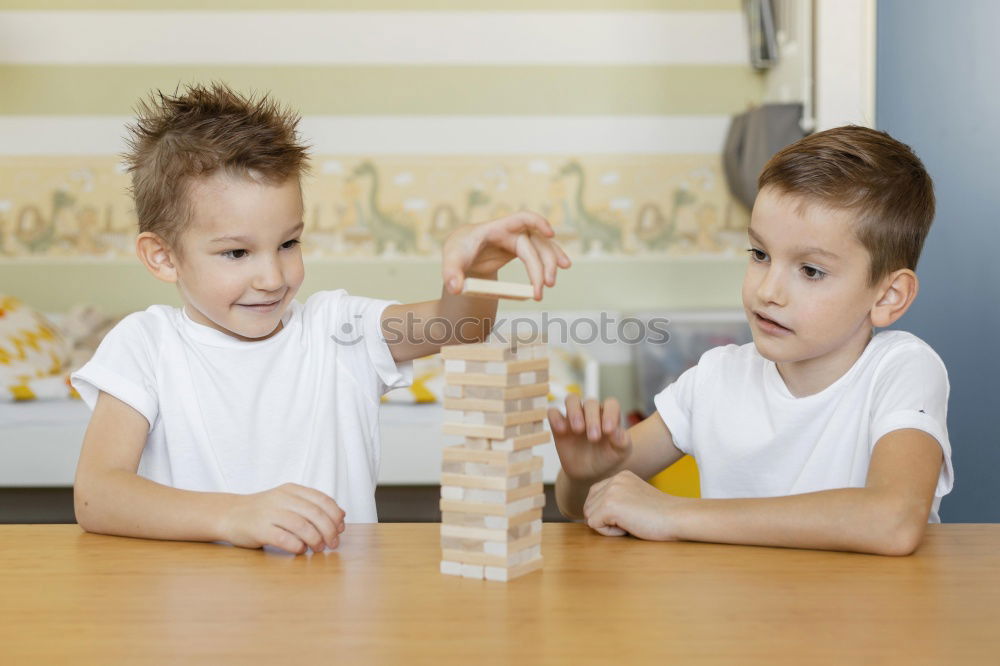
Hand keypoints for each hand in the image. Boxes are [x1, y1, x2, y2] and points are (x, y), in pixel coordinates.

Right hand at [219, 483, 345, 553]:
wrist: (229, 514)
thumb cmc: (264, 511)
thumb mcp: (288, 501)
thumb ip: (311, 506)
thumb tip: (341, 515)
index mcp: (292, 490)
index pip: (322, 500)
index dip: (335, 515)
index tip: (341, 528)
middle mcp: (282, 498)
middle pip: (315, 514)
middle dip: (329, 531)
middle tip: (333, 544)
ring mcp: (269, 513)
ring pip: (302, 526)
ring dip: (315, 540)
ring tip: (318, 548)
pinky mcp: (259, 529)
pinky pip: (284, 538)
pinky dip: (297, 546)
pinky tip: (301, 550)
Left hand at [441, 210, 570, 300]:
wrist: (462, 253)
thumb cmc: (458, 251)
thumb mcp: (451, 261)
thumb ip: (451, 274)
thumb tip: (455, 289)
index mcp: (498, 228)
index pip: (522, 218)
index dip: (538, 223)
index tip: (551, 234)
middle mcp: (512, 232)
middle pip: (535, 243)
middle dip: (542, 263)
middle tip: (545, 286)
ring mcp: (519, 241)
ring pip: (542, 248)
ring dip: (551, 264)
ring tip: (551, 284)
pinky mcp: (521, 251)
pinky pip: (540, 254)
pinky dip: (550, 262)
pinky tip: (560, 269)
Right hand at [548, 396, 631, 483]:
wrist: (588, 473)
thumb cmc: (606, 458)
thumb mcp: (620, 453)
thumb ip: (622, 441)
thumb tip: (617, 432)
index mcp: (609, 415)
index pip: (611, 404)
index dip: (610, 414)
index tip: (608, 431)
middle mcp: (592, 412)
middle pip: (591, 403)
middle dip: (592, 419)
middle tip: (593, 438)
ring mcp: (574, 416)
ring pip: (572, 400)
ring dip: (574, 412)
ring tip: (577, 429)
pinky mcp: (558, 424)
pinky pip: (553, 412)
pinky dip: (555, 418)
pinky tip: (561, 431)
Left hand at [584, 470, 683, 539]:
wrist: (678, 517)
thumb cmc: (661, 516)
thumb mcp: (636, 498)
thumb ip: (618, 499)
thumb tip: (592, 514)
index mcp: (621, 476)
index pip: (595, 495)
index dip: (606, 512)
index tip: (629, 515)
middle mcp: (614, 479)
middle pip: (589, 505)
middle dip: (604, 519)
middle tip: (630, 520)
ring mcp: (611, 490)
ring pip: (589, 515)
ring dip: (607, 526)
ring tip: (630, 522)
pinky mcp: (609, 505)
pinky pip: (594, 525)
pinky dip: (610, 532)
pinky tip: (629, 527)